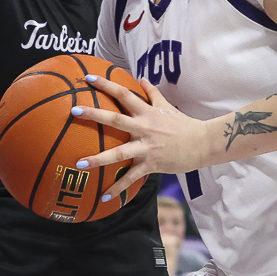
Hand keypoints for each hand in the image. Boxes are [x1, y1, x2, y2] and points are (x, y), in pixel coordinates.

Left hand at [71, 73, 213, 197]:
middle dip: (93, 115)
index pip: (124, 94)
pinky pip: (131, 178)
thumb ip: (152, 93)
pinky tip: (104, 198)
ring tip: (79, 163)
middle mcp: (144, 128)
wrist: (202, 144)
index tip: (89, 78)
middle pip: (115, 120)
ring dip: (98, 159)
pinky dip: (118, 188)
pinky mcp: (151, 164)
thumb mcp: (167, 106)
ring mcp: (147, 147)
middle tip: (74, 111)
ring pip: (119, 153)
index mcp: (147, 112)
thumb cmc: (184, 125)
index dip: (107, 85)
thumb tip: (141, 79)